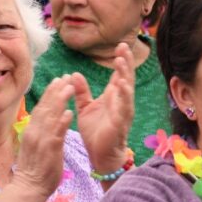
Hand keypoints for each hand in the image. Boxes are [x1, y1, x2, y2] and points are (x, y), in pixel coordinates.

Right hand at [12, 78, 73, 197]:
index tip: (58, 80)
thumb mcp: (36, 145)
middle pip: (46, 106)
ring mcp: (41, 139)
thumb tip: (48, 119)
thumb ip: (42, 131)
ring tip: (70, 87)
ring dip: (60, 100)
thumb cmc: (35, 168)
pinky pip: (56, 133)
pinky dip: (62, 122)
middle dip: (56, 90)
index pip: (42, 107)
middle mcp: (35, 131)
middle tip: (65, 76)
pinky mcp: (49, 149)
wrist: (29, 187)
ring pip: (51, 116)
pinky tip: (69, 112)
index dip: (50, 92)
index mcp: (32, 130)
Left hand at [74, 42, 134, 173]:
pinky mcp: (119, 123)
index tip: (120, 45)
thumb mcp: (85, 108)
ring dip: (125, 75)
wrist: (100, 155)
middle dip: (125, 62)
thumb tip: (74, 74)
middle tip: (124, 46)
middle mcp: (121, 102)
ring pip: (127, 90)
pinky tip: (123, 85)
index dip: (120, 61)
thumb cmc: (95, 131)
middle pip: (126, 77)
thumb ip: (81, 92)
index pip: (119, 74)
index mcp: (113, 97)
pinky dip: (124, 96)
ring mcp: (122, 112)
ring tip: (121, 60)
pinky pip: (123, 108)